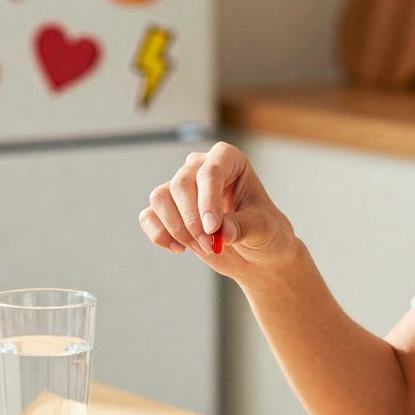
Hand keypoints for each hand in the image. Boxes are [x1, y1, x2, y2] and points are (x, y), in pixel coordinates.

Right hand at [137, 142, 298, 277]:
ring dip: (177, 228)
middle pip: (181, 183)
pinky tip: (180, 249)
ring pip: (160, 197)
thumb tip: (220, 231)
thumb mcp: (263, 230)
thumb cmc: (265, 233)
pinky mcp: (169, 210)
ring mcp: (183, 187)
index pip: (210, 170)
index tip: (213, 228)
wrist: (257, 254)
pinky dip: (159, 234)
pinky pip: (148, 216)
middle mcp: (201, 167)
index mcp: (229, 160)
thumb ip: (243, 227)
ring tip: (202, 248)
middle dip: (192, 220)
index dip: (208, 199)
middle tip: (210, 246)